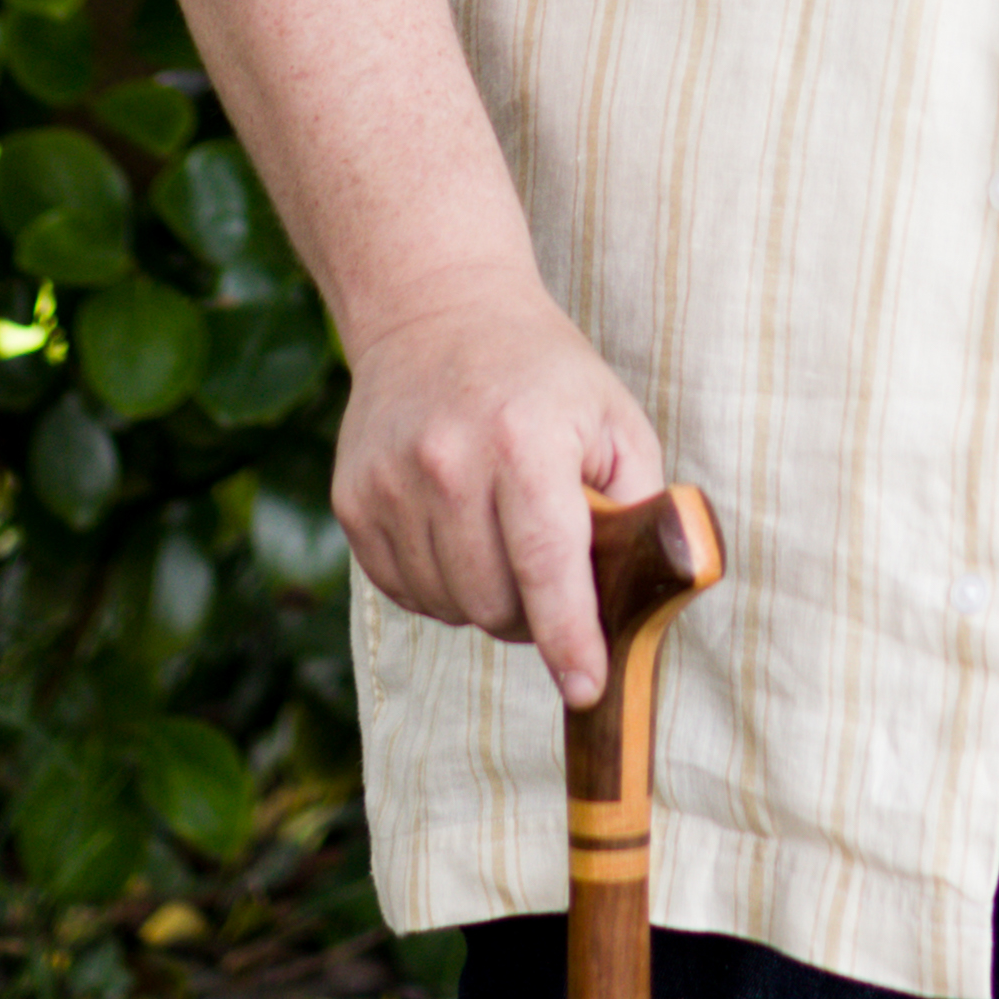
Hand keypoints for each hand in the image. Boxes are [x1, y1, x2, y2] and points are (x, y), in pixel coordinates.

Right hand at [330, 277, 664, 708]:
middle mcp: (446, 465)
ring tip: (503, 539)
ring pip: (448, 606)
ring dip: (486, 599)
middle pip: (495, 604)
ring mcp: (389, 484)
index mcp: (523, 443)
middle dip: (535, 614)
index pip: (547, 568)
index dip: (570, 640)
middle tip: (553, 574)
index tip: (586, 688)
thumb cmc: (546, 376)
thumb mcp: (617, 421)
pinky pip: (403, 590)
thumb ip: (640, 508)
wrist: (437, 310)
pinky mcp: (352, 501)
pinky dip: (440, 585)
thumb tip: (646, 595)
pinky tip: (459, 534)